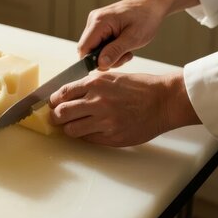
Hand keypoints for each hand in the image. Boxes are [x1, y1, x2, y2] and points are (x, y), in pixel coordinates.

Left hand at [49, 70, 200, 146]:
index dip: (54, 101)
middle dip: (56, 117)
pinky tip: (91, 131)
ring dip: (69, 129)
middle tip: (57, 118)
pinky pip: (88, 139)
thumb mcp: (113, 77)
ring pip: (71, 130)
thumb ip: (92, 84)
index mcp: (95, 84)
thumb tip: (72, 93)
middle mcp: (96, 102)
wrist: (164, 101)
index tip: (53, 104)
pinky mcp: (112, 137)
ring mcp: (104, 121)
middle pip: (61, 113)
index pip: (62, 94)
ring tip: (73, 126)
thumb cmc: (141, 87)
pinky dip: (86, 136)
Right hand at [78, 0, 199, 69]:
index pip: (84, 48)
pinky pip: (99, 43)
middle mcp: (94, 20)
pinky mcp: (101, 25)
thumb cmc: (146, 18)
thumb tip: (100, 64)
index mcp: (99, 21)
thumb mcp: (133, 38)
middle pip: (88, 50)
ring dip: (110, 55)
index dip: (92, 61)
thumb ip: (115, 51)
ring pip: (94, 48)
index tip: (110, 65)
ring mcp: (96, 22)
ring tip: (127, 50)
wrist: (152, 4)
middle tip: (124, 56)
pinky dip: (110, 49)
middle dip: (104, 59)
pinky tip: (123, 45)